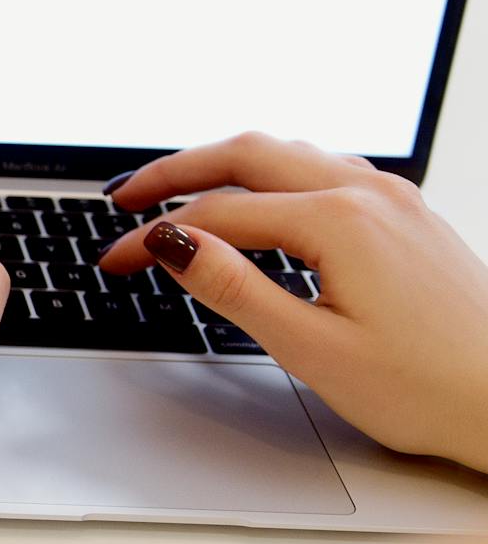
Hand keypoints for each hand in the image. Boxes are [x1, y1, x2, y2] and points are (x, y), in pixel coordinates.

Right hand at [100, 132, 487, 471]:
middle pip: (247, 154)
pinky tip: (255, 200)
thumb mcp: (311, 348)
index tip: (114, 261)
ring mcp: (393, 199)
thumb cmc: (429, 390)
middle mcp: (369, 193)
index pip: (217, 215)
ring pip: (288, 154)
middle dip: (176, 171)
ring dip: (224, 165)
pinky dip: (271, 175)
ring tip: (176, 191)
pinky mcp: (406, 216)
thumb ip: (235, 288)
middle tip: (122, 196)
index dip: (154, 236)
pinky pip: (324, 169)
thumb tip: (173, 243)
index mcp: (341, 221)